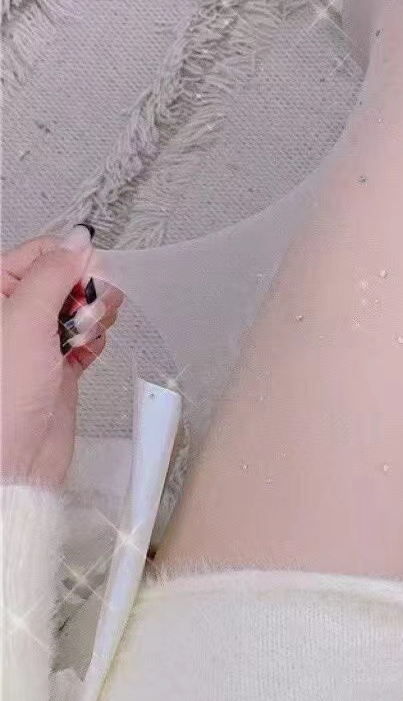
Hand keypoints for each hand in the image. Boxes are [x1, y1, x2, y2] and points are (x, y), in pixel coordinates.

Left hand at [1, 226, 122, 487]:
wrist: (14, 459)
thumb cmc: (1, 399)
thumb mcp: (23, 319)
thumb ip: (52, 273)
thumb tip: (77, 241)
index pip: (40, 254)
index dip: (70, 261)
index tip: (86, 278)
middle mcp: (11, 317)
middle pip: (64, 279)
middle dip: (85, 290)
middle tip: (85, 311)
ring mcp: (32, 342)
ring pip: (78, 307)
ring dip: (93, 316)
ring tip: (84, 334)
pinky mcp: (55, 366)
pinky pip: (85, 337)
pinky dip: (94, 340)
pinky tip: (87, 349)